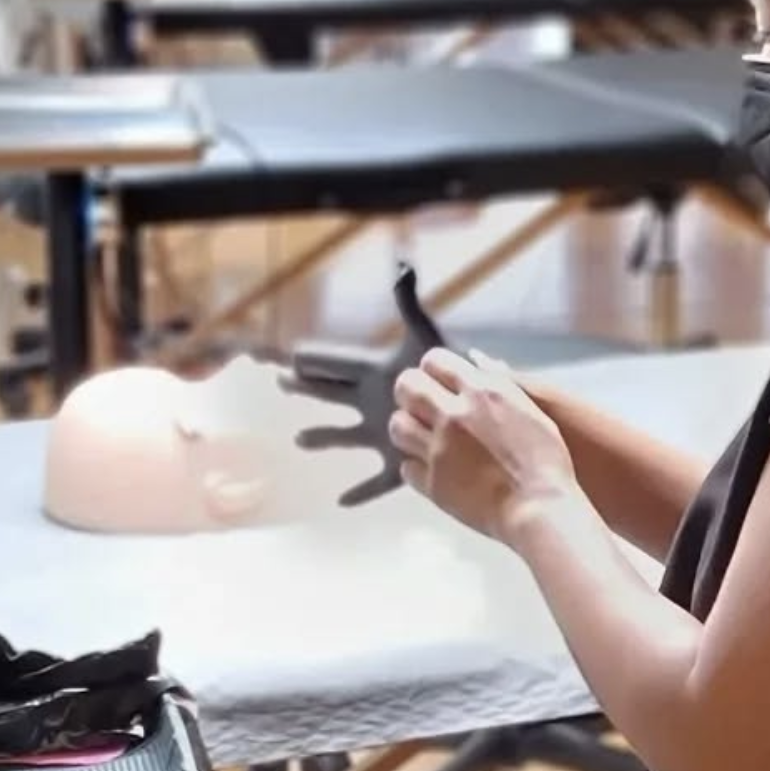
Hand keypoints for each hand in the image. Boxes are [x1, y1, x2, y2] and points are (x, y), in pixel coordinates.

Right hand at [281, 261, 452, 507]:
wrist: (487, 411)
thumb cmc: (457, 367)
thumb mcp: (428, 336)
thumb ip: (411, 305)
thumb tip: (401, 267)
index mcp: (378, 373)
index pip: (338, 363)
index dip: (316, 358)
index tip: (291, 354)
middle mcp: (376, 402)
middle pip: (331, 394)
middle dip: (307, 388)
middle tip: (282, 381)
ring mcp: (386, 431)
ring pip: (345, 436)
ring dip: (324, 437)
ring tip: (301, 440)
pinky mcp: (402, 460)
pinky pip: (376, 481)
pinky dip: (360, 492)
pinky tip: (342, 502)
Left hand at [389, 350, 577, 543]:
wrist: (539, 508)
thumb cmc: (547, 462)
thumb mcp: (532, 411)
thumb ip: (501, 387)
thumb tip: (478, 364)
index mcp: (482, 393)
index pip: (436, 361)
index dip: (434, 367)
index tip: (437, 376)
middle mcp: (454, 415)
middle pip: (408, 387)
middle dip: (409, 389)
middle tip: (416, 398)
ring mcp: (439, 450)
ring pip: (399, 426)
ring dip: (406, 425)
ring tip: (420, 432)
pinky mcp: (433, 483)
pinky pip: (407, 468)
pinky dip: (416, 464)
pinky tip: (431, 466)